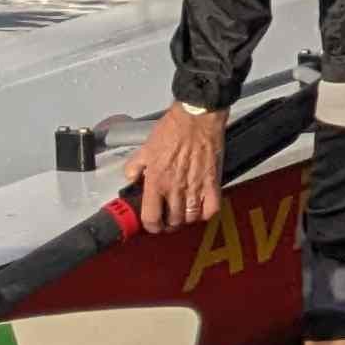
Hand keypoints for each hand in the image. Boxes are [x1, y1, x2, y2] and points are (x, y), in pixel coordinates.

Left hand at [122, 102, 226, 232]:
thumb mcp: (145, 147)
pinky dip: (206, 212)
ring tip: (184, 213)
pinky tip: (201, 207)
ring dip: (186, 219)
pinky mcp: (212, 181)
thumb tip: (131, 179)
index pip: (151, 218)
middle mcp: (175, 188)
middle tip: (169, 219)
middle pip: (173, 221)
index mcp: (156, 181)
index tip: (153, 225)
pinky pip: (211, 208)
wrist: (197, 117)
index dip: (151, 227)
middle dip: (169, 224)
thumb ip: (134, 167)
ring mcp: (196, 186)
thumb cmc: (172, 129)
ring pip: (191, 217)